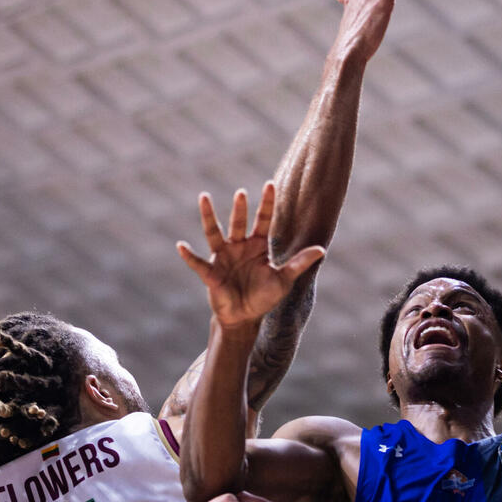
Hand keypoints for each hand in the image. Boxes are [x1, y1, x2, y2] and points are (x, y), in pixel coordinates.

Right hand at [177, 182, 325, 328]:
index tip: (270, 183)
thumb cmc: (264, 297)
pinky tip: (180, 245)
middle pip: (239, 223)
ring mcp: (223, 257)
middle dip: (240, 209)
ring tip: (204, 197)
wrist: (245, 317)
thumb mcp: (284, 280)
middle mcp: (239, 246)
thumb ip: (299, 263)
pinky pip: (197, 263)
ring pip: (214, 232)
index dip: (266, 203)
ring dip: (209, 216)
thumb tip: (321, 250)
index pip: (263, 220)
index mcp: (258, 246)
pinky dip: (189, 255)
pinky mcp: (211, 273)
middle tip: (241, 193)